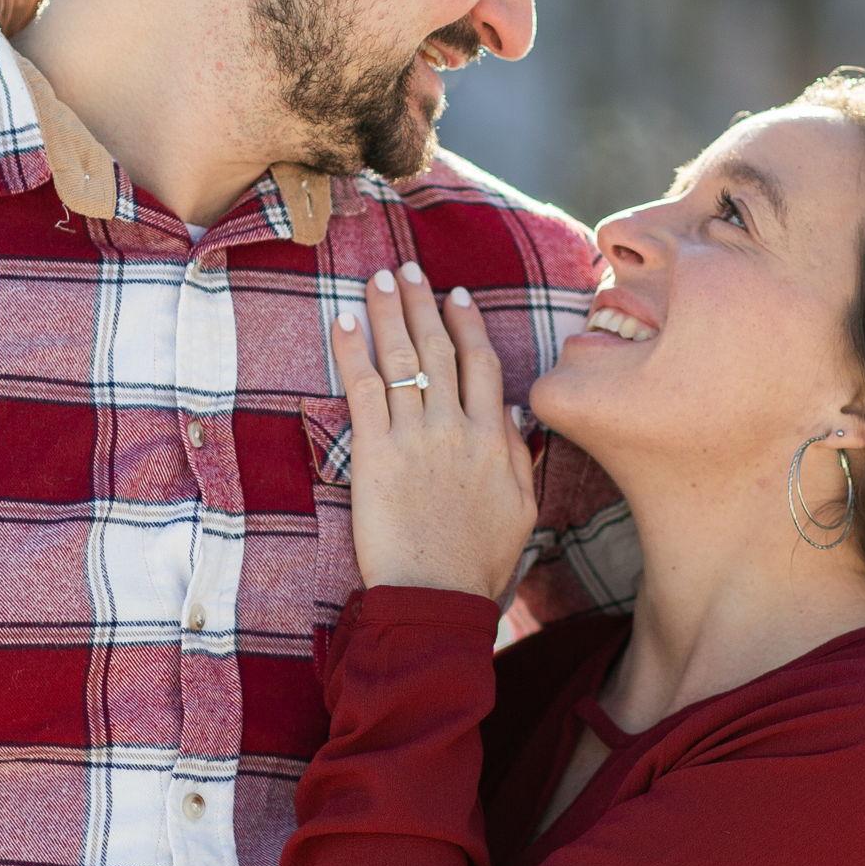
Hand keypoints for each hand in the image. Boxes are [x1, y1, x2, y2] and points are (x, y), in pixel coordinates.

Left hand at [330, 264, 537, 601]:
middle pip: (439, 350)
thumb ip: (516, 456)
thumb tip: (509, 413)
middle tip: (408, 269)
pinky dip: (354, 351)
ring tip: (379, 278)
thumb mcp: (519, 508)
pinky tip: (345, 320)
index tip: (456, 296)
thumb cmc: (477, 562)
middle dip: (422, 304)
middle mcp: (456, 429)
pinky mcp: (376, 454)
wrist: (436, 597)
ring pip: (403, 360)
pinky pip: (363, 390)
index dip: (467, 325)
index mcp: (493, 439)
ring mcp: (416, 438)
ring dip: (389, 313)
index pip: (482, 365)